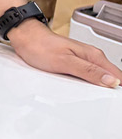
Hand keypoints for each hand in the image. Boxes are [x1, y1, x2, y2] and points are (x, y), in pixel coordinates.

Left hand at [7, 19, 121, 87]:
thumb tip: (111, 80)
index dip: (117, 88)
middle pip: (110, 78)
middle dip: (108, 90)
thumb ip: (88, 71)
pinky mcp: (75, 64)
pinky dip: (87, 84)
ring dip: (98, 88)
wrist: (26, 38)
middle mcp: (91, 57)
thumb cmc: (40, 47)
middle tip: (102, 101)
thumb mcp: (65, 62)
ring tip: (93, 96)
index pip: (118, 75)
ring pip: (99, 78)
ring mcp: (84, 60)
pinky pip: (88, 76)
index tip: (113, 97)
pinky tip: (82, 89)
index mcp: (93, 56)